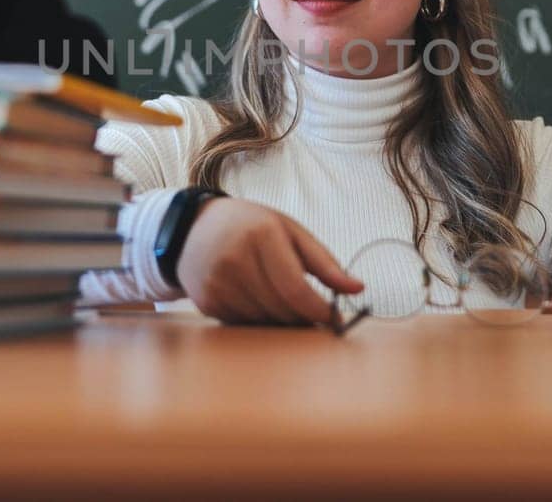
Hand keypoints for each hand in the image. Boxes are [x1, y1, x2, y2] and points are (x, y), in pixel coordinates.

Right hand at [176, 196, 363, 325]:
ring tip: (282, 301)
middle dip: (303, 317)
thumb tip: (357, 288)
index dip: (319, 310)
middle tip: (312, 312)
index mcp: (262, 235)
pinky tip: (257, 301)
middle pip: (282, 309)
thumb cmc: (252, 227)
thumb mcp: (290, 231)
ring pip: (264, 321)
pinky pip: (244, 324)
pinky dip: (259, 320)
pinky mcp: (206, 301)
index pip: (297, 289)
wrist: (194, 228)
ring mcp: (218, 282)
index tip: (334, 318)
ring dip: (281, 320)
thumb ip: (324, 262)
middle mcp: (235, 259)